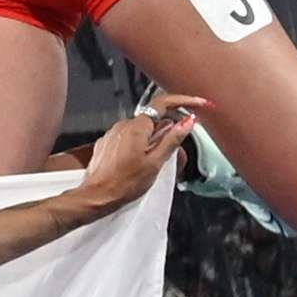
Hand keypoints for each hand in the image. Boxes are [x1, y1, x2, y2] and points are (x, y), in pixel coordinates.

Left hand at [67, 95, 203, 213]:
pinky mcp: (107, 142)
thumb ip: (172, 139)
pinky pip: (129, 138)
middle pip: (153, 120)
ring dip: (154, 141)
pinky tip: (141, 163)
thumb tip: (188, 122)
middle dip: (168, 132)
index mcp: (136, 127)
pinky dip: (140, 145)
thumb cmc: (126, 182)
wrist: (98, 195)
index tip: (198, 104)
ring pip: (141, 130)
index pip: (162, 104)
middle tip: (177, 152)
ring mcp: (113, 133)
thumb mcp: (156, 162)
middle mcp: (122, 125)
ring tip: (158, 164)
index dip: (183, 101)